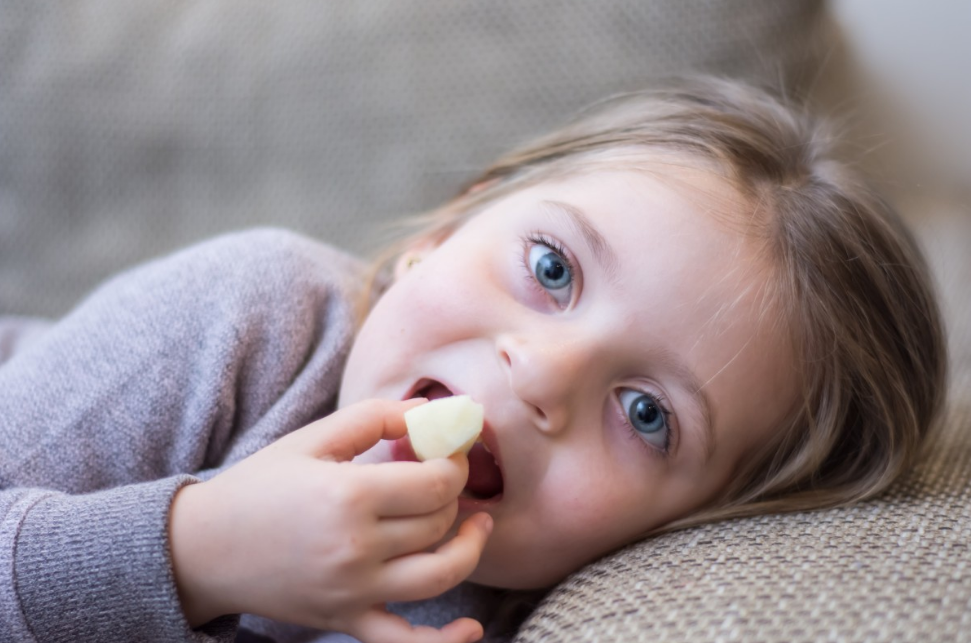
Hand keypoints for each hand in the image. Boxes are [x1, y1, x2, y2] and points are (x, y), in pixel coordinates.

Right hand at [169, 398, 492, 642]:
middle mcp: (355, 548)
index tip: (449, 451)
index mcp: (348, 495)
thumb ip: (376, 417)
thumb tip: (433, 413)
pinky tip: (472, 627)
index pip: (435, 482)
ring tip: (476, 525)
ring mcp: (353, 591)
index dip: (455, 462)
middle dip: (454, 494)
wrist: (202, 548)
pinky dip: (444, 642)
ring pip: (440, 576)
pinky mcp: (345, 621)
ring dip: (469, 549)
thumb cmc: (260, 485)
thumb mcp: (313, 438)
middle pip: (439, 522)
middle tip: (447, 477)